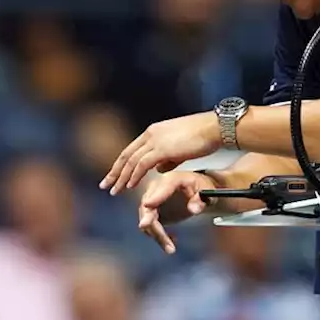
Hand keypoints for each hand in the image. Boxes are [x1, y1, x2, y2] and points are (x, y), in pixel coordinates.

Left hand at [100, 112, 221, 193]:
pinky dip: (135, 176)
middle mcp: (151, 134)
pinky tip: (131, 186)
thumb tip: (158, 170)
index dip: (121, 164)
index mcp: (153, 132)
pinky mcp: (162, 148)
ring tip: (115, 191)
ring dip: (122, 177)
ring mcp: (155, 140)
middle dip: (114, 172)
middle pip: (126, 155)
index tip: (114, 176)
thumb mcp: (180, 149)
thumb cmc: (203, 137)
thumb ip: (167, 159)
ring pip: (132, 161)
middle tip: (105, 185)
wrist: (214, 128)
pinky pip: (143, 165)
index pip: (132, 150)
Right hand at [137, 171, 217, 253]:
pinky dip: (158, 236)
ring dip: (156, 235)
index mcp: (171, 179)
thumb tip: (193, 209)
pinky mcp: (152, 212)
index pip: (161, 187)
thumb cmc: (201, 188)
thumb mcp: (207, 191)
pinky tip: (171, 242)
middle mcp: (157, 188)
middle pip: (148, 206)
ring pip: (146, 219)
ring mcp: (152, 200)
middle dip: (150, 222)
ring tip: (171, 248)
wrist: (196, 191)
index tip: (148, 205)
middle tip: (160, 236)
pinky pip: (150, 226)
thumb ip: (200, 200)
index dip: (154, 197)